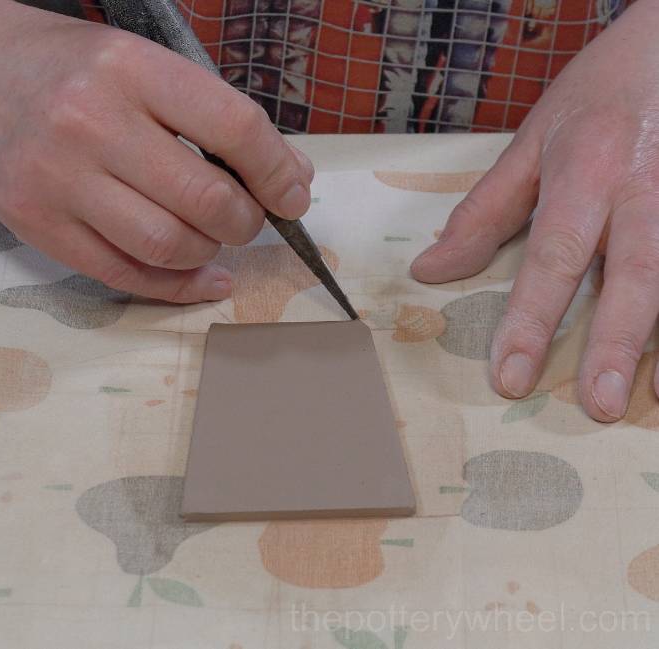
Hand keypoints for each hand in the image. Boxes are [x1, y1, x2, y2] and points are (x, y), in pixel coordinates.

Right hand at [0, 0, 312, 301]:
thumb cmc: (67, 70)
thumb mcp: (143, 66)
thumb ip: (217, 118)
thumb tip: (292, 175)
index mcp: (131, 69)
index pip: (234, 127)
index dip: (278, 172)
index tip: (294, 195)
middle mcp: (92, 123)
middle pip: (207, 200)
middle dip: (247, 222)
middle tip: (247, 218)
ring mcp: (60, 180)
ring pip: (171, 246)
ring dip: (211, 253)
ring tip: (211, 238)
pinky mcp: (39, 226)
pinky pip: (127, 277)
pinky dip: (179, 288)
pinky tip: (203, 279)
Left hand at [411, 0, 658, 421]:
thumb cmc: (599, 95)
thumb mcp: (531, 143)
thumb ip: (483, 213)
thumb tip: (430, 270)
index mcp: (586, 172)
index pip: (554, 256)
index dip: (532, 319)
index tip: (511, 375)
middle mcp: (644, 188)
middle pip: (634, 272)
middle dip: (616, 342)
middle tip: (598, 405)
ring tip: (653, 401)